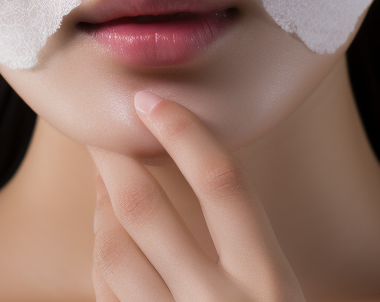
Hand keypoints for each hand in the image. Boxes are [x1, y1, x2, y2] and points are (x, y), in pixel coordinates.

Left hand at [89, 90, 305, 301]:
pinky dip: (101, 256)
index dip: (181, 131)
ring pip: (114, 249)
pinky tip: (108, 236)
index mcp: (266, 278)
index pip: (221, 182)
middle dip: (114, 157)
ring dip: (102, 206)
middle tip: (100, 129)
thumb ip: (248, 246)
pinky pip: (105, 292)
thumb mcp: (279, 293)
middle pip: (145, 209)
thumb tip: (198, 166)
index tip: (149, 98)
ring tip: (104, 180)